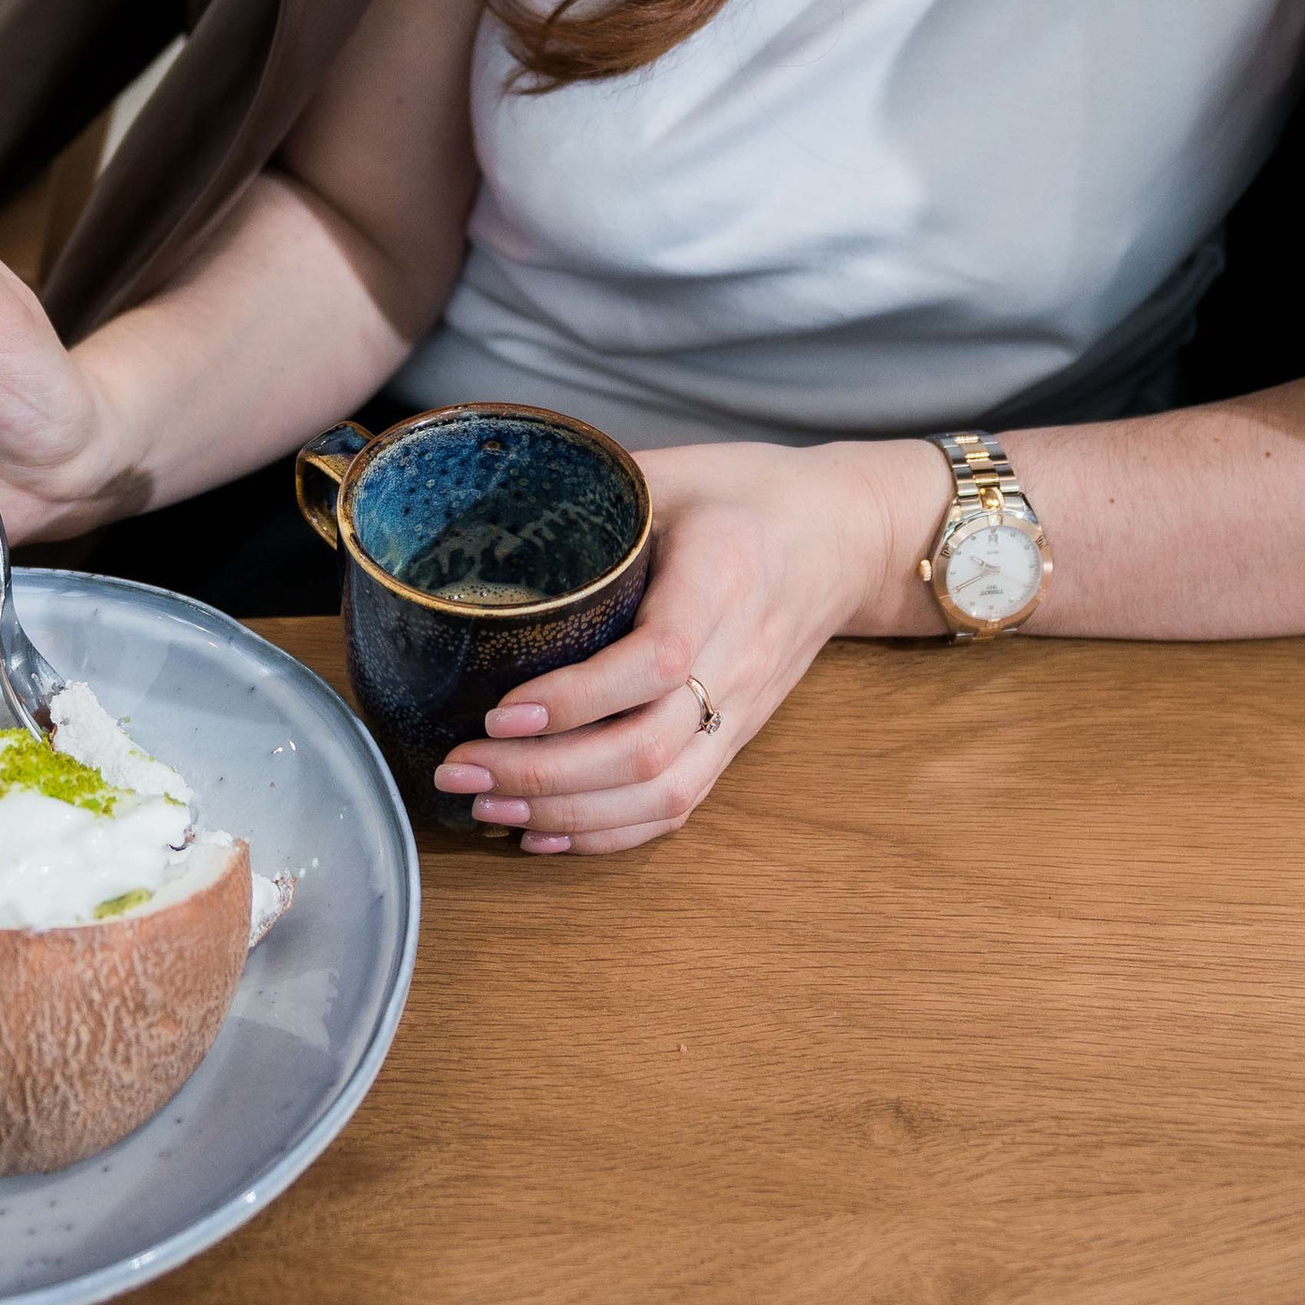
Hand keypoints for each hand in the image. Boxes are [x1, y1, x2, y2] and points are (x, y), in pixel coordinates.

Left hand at [430, 439, 930, 854]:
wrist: (844, 535)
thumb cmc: (747, 494)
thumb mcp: (673, 471)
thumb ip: (594, 493)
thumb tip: (489, 506)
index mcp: (721, 577)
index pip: (656, 659)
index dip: (575, 699)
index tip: (500, 708)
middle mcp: (739, 655)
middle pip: (649, 747)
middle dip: (545, 773)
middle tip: (460, 768)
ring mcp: (743, 706)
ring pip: (663, 790)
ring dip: (567, 812)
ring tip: (486, 804)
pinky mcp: (739, 735)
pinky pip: (680, 803)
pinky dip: (608, 833)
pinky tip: (543, 832)